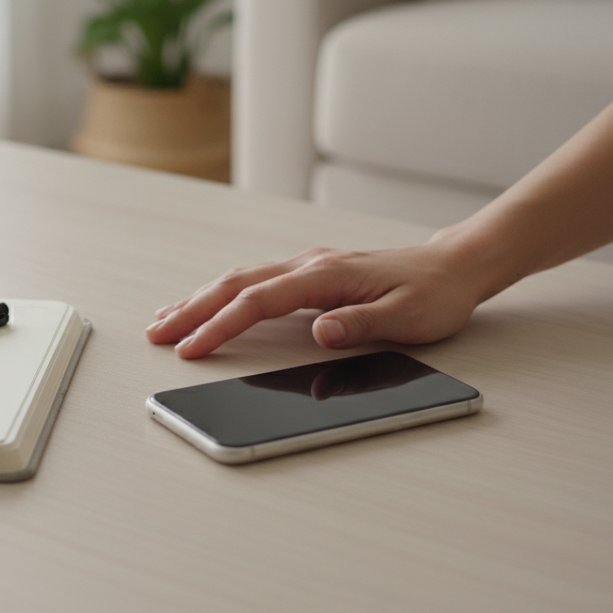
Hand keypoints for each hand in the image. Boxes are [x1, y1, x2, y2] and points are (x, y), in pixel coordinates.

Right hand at [145, 243, 486, 358]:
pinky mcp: (310, 275)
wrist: (456, 266)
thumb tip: (320, 331)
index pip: (259, 301)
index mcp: (327, 275)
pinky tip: (208, 304)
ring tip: (165, 321)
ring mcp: (307, 267)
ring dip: (199, 300)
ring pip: (239, 279)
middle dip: (191, 310)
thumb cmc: (435, 294)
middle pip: (235, 285)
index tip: (192, 347)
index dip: (221, 325)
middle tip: (156, 335)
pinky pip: (253, 282)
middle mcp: (310, 265)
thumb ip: (361, 324)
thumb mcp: (408, 317)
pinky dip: (221, 293)